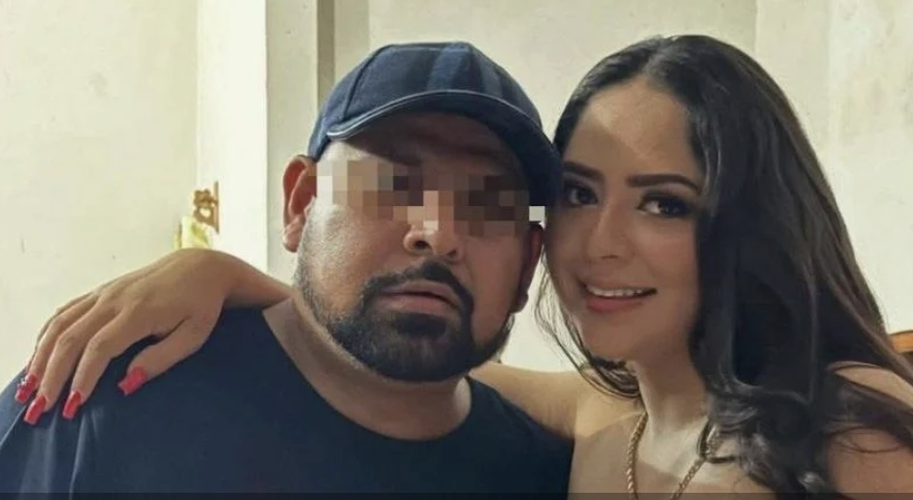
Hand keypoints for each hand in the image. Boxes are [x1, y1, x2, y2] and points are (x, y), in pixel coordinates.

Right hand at [16, 249, 234, 422]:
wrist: (200, 268)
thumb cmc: (201, 306)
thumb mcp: (194, 335)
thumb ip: (161, 359)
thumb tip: (126, 385)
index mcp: (139, 311)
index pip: (100, 347)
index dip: (82, 377)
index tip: (72, 405)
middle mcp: (114, 300)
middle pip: (71, 338)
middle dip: (51, 375)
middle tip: (39, 408)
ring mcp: (103, 293)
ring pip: (60, 325)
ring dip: (40, 358)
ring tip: (27, 389)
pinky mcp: (99, 292)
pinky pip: (64, 313)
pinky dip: (46, 337)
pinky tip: (37, 358)